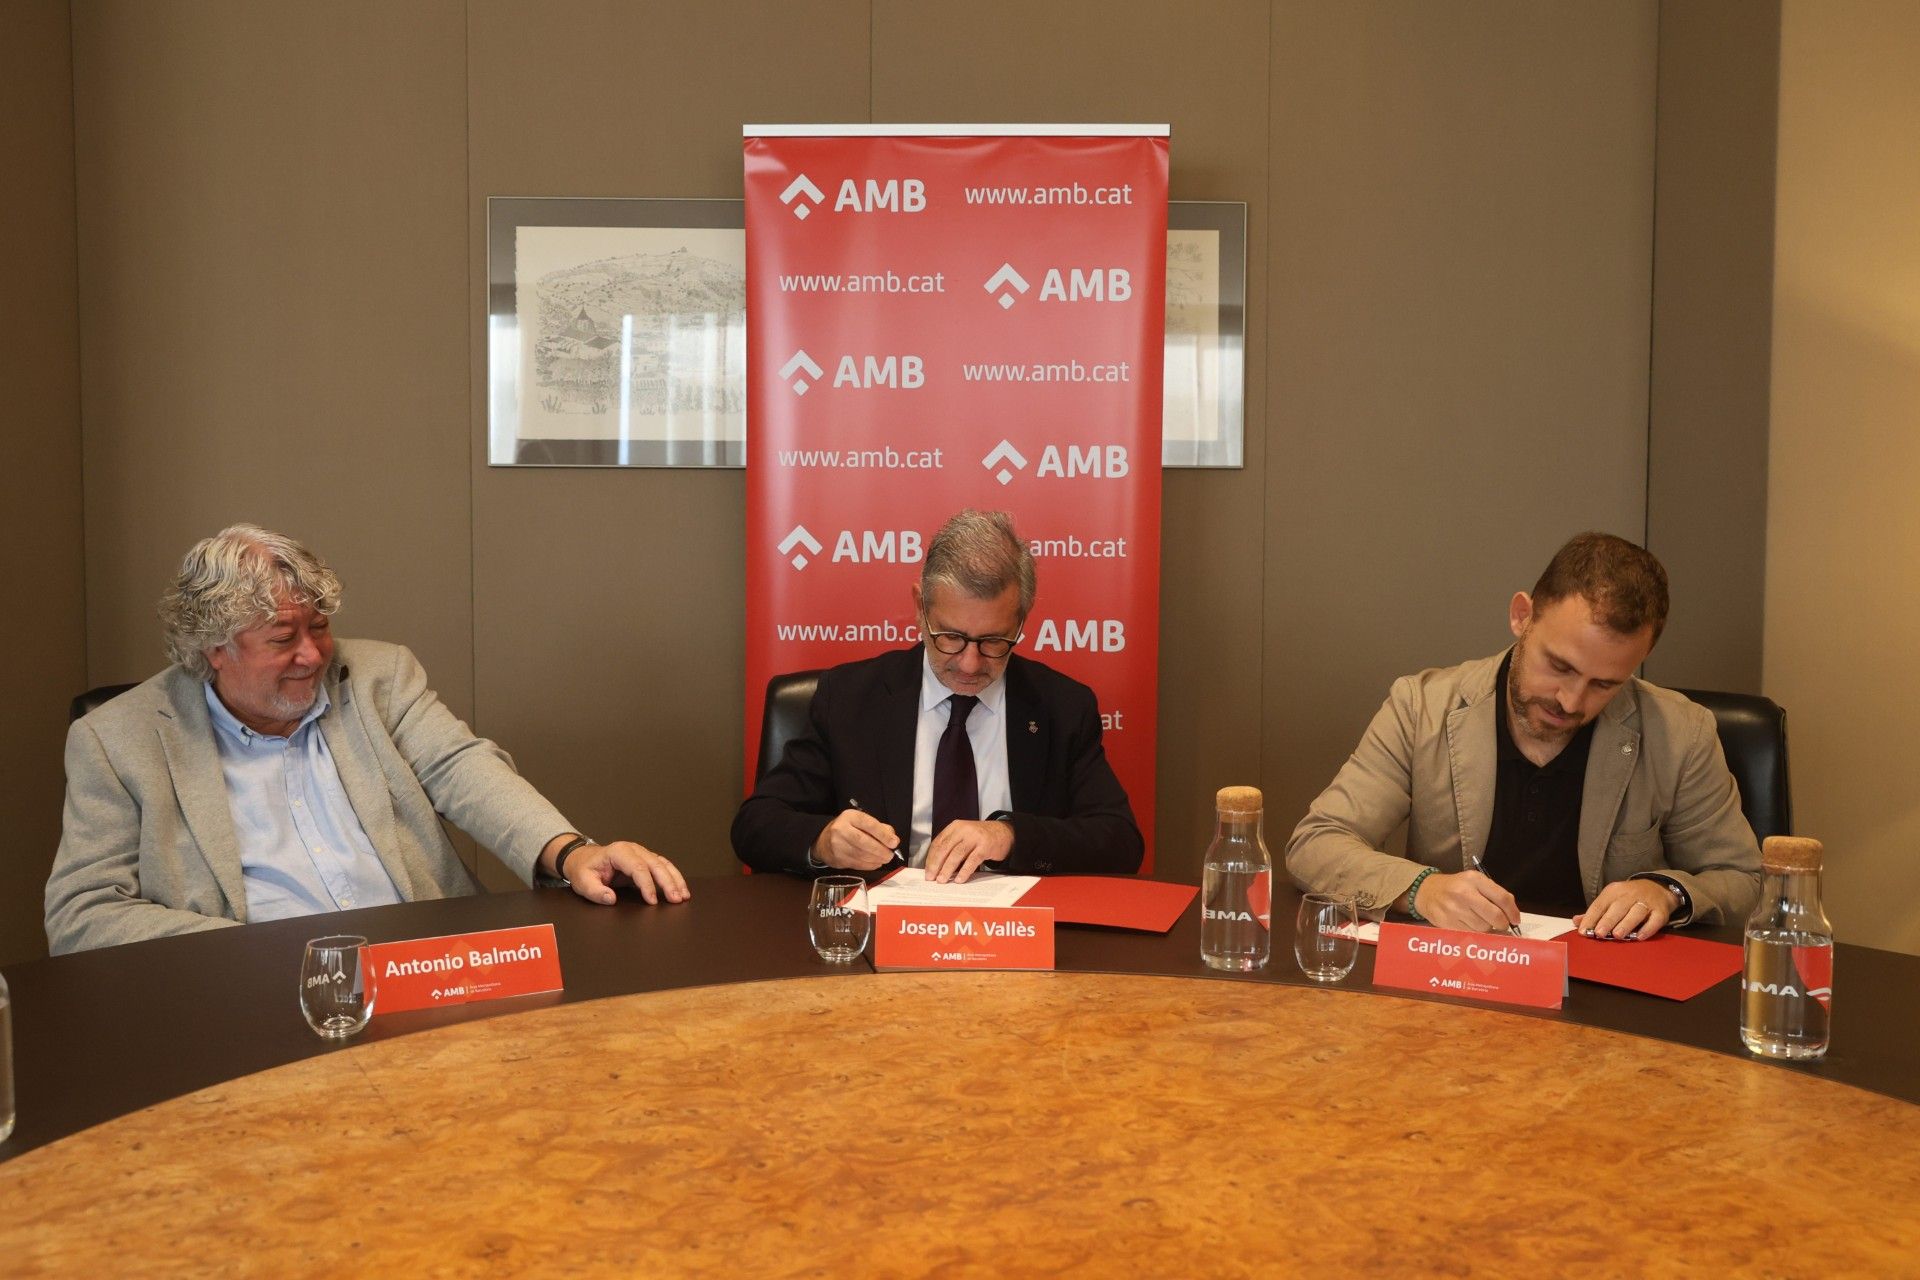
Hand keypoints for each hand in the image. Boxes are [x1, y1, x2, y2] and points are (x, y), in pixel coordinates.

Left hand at [564, 840, 689, 906]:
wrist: (583, 859)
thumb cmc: (584, 870)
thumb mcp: (583, 882)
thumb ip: (595, 892)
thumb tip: (611, 899)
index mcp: (618, 852)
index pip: (637, 867)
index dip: (647, 884)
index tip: (652, 901)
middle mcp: (633, 849)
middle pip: (655, 864)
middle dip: (668, 882)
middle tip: (676, 899)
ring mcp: (641, 853)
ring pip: (663, 864)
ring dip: (675, 879)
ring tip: (684, 896)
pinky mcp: (646, 861)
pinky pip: (663, 867)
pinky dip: (673, 877)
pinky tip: (681, 889)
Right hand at [812, 809, 898, 870]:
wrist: (823, 841)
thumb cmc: (847, 829)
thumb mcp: (860, 822)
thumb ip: (878, 827)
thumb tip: (892, 838)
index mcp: (850, 817)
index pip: (869, 824)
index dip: (883, 834)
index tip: (894, 842)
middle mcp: (841, 829)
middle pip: (864, 841)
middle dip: (880, 850)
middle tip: (890, 855)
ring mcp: (837, 845)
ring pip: (860, 855)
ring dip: (876, 859)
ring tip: (884, 859)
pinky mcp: (837, 859)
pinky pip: (857, 864)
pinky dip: (869, 865)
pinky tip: (876, 863)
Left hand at [924, 819, 1013, 883]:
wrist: (1004, 832)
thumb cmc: (981, 837)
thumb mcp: (964, 836)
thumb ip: (951, 846)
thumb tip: (937, 866)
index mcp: (955, 827)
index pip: (938, 842)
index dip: (931, 858)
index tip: (927, 870)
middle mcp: (963, 830)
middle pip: (945, 848)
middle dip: (936, 864)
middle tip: (931, 877)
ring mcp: (975, 837)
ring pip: (956, 854)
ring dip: (947, 869)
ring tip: (942, 880)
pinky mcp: (985, 846)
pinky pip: (972, 860)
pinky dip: (964, 871)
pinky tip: (959, 879)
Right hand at [1413, 871, 1519, 932]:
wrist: (1426, 891)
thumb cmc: (1456, 887)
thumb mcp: (1475, 882)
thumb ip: (1494, 894)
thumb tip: (1512, 916)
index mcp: (1474, 880)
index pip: (1502, 898)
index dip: (1513, 912)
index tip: (1515, 920)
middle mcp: (1464, 893)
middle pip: (1495, 916)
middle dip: (1502, 924)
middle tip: (1500, 924)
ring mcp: (1454, 909)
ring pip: (1483, 929)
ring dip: (1486, 929)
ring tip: (1480, 922)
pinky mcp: (1446, 923)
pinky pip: (1470, 935)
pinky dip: (1474, 934)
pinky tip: (1470, 926)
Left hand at [1575, 879, 1674, 940]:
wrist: (1658, 887)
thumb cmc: (1628, 897)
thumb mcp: (1611, 899)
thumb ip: (1595, 912)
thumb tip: (1576, 921)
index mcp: (1614, 891)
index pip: (1600, 904)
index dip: (1591, 918)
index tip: (1583, 930)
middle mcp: (1630, 894)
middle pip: (1618, 908)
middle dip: (1607, 920)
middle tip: (1599, 933)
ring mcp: (1646, 902)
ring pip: (1636, 912)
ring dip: (1626, 924)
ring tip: (1617, 935)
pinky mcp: (1661, 911)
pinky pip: (1655, 920)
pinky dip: (1648, 928)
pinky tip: (1640, 936)